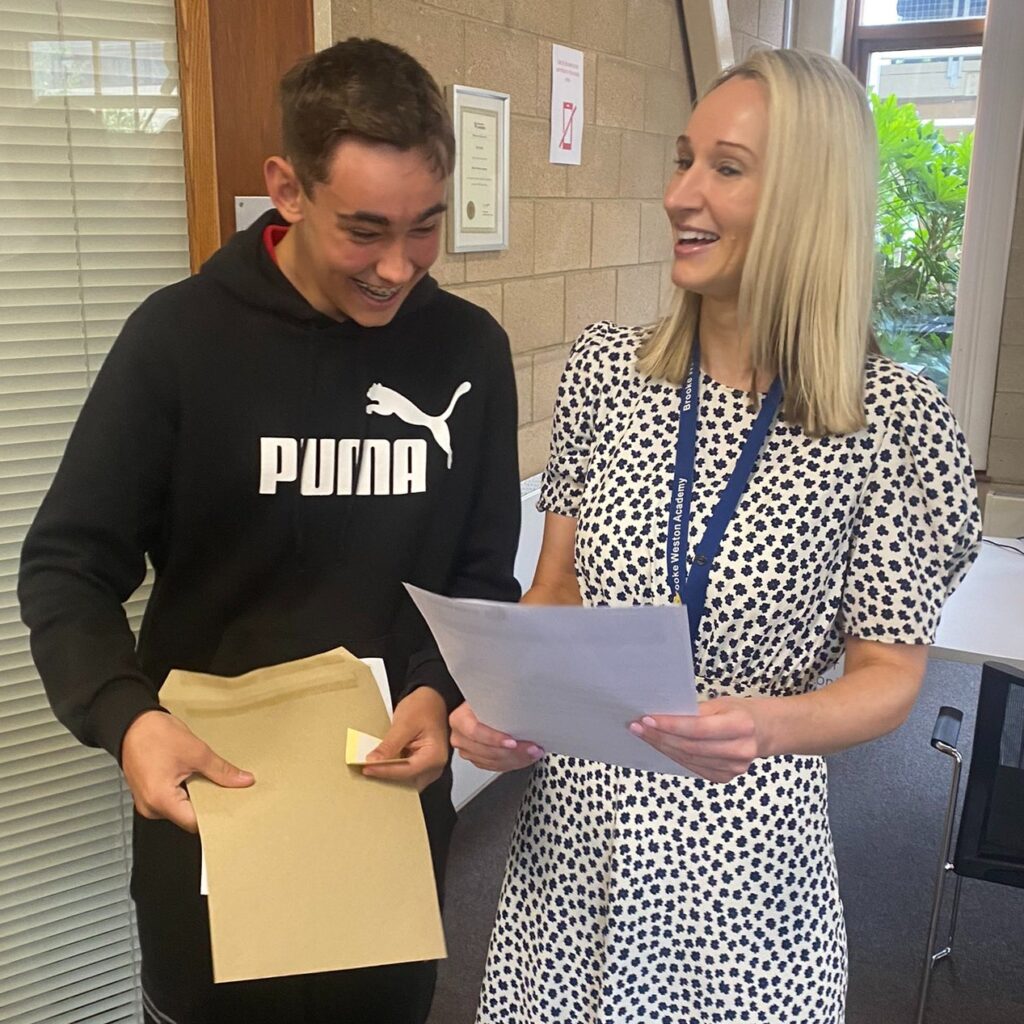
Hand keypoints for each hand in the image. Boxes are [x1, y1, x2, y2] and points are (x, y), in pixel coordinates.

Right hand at [121, 710, 254, 832]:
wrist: (132, 722)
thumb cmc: (155, 734)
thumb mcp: (196, 752)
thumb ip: (221, 771)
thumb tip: (243, 780)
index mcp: (161, 800)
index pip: (194, 823)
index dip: (216, 815)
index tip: (234, 807)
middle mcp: (151, 808)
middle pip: (188, 817)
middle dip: (210, 806)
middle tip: (229, 792)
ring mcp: (148, 803)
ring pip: (181, 809)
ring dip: (198, 798)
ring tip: (212, 782)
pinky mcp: (149, 795)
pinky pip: (172, 801)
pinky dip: (186, 793)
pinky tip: (196, 779)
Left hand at [362, 686, 448, 791]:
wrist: (432, 700)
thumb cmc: (424, 707)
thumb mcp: (405, 722)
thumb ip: (389, 744)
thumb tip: (373, 761)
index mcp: (434, 756)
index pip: (406, 771)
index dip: (384, 771)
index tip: (366, 768)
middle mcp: (435, 767)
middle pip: (407, 781)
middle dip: (386, 778)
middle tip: (365, 771)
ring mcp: (429, 768)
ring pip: (405, 781)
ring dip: (388, 776)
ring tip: (370, 769)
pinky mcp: (421, 766)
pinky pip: (405, 774)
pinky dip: (392, 771)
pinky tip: (379, 766)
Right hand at [449, 702, 542, 772]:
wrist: (480, 706)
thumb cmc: (486, 700)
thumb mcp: (490, 696)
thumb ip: (499, 703)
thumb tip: (520, 708)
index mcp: (459, 719)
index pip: (475, 732)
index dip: (495, 739)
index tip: (513, 741)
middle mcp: (460, 737)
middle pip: (487, 751)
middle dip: (513, 752)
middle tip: (531, 748)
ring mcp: (467, 750)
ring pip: (493, 762)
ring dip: (516, 759)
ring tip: (533, 752)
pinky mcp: (477, 759)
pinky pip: (495, 767)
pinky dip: (512, 763)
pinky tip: (525, 757)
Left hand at [629, 696, 770, 782]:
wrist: (766, 731)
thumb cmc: (740, 712)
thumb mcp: (722, 703)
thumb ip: (697, 711)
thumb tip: (662, 714)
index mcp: (740, 725)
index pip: (698, 728)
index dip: (670, 725)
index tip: (646, 719)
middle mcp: (740, 750)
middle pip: (690, 746)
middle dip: (659, 736)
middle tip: (637, 727)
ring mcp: (734, 768)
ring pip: (688, 759)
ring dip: (662, 747)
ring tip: (643, 735)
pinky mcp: (725, 778)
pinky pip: (693, 768)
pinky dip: (674, 757)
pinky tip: (661, 747)